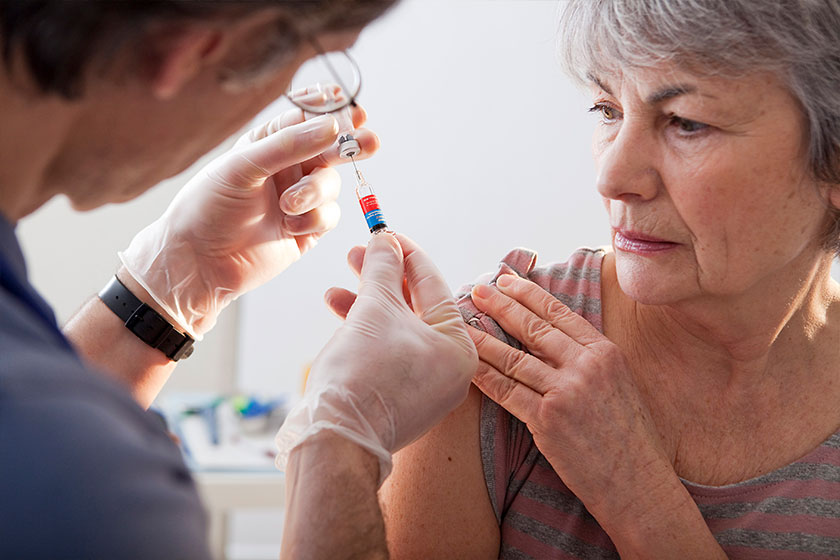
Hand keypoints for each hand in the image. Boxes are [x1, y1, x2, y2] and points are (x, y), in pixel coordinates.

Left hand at [119, 106, 378, 337]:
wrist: (199, 263)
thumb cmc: (209, 207)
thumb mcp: (243, 166)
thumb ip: (289, 144)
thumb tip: (334, 126)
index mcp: (267, 143)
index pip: (306, 117)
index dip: (331, 111)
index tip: (352, 106)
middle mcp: (286, 167)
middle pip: (330, 148)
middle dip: (351, 144)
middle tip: (370, 141)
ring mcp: (299, 198)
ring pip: (331, 183)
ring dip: (315, 192)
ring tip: (288, 206)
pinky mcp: (307, 229)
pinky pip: (330, 216)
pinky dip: (314, 220)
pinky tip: (289, 228)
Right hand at [275, 233, 477, 485]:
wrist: (337, 438)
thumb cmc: (365, 370)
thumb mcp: (375, 307)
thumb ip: (383, 268)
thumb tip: (385, 240)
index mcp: (460, 347)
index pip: (434, 286)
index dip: (406, 253)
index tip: (384, 233)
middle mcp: (451, 370)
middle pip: (414, 308)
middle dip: (382, 278)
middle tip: (356, 254)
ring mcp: (426, 389)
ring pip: (397, 331)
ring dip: (367, 304)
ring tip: (336, 287)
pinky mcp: (401, 401)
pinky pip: (389, 354)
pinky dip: (367, 334)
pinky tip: (338, 315)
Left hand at [468, 274, 676, 528]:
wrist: (638, 483)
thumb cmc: (630, 438)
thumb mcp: (621, 384)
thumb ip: (590, 360)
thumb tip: (555, 341)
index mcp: (606, 352)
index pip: (559, 313)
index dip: (529, 294)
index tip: (507, 280)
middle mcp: (586, 366)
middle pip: (533, 329)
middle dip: (501, 306)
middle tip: (478, 290)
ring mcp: (565, 392)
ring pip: (514, 358)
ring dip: (483, 340)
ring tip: (462, 325)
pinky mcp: (547, 420)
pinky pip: (506, 391)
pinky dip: (483, 376)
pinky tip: (467, 365)